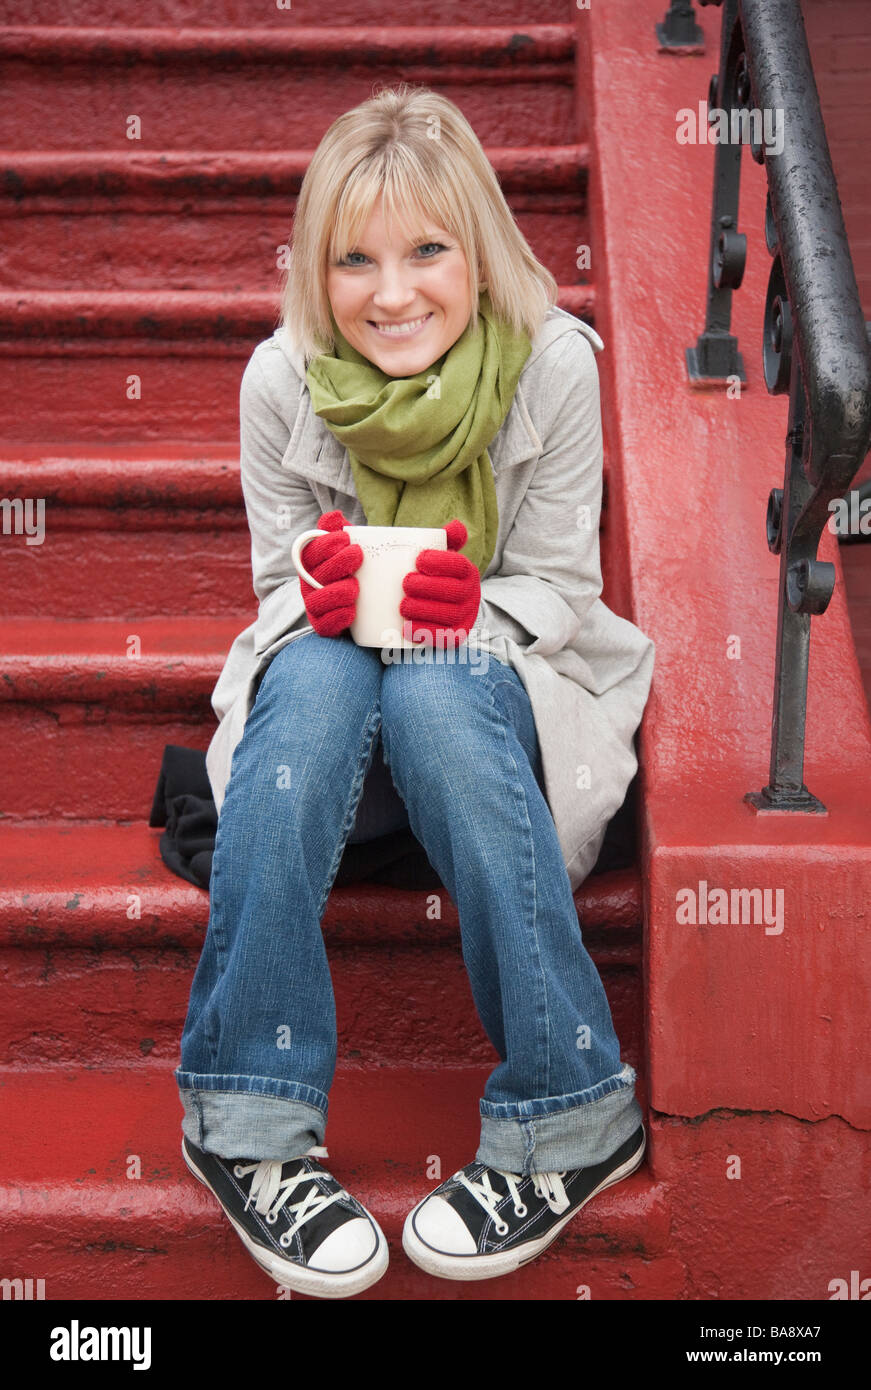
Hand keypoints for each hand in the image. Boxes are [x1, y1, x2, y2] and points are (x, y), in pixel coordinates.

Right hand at [299, 510, 363, 637]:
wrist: (363, 603)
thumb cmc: (351, 570)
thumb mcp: (346, 548)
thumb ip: (338, 531)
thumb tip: (335, 515)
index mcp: (311, 563)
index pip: (310, 551)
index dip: (325, 544)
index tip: (346, 538)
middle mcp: (308, 584)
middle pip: (314, 575)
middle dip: (336, 563)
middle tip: (357, 555)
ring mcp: (314, 606)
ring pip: (316, 601)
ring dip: (336, 592)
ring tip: (355, 586)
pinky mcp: (323, 625)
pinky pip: (324, 625)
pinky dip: (338, 617)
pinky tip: (352, 610)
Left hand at [399, 519, 480, 647]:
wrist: (441, 607)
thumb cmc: (433, 576)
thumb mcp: (441, 556)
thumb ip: (446, 539)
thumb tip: (455, 526)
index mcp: (468, 572)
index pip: (460, 565)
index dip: (442, 562)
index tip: (419, 559)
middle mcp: (472, 595)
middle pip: (455, 591)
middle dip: (430, 587)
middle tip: (405, 583)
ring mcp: (465, 616)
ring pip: (449, 614)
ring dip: (425, 610)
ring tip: (402, 606)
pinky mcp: (455, 636)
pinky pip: (445, 637)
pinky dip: (425, 633)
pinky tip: (407, 628)